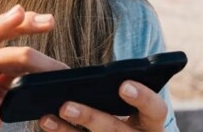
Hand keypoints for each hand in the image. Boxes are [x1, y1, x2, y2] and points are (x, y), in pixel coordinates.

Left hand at [38, 80, 168, 131]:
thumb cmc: (125, 117)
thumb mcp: (130, 107)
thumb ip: (116, 91)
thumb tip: (76, 76)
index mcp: (152, 123)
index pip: (156, 110)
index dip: (142, 98)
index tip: (123, 85)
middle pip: (115, 130)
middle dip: (90, 118)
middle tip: (66, 106)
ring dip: (67, 131)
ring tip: (46, 119)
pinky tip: (48, 126)